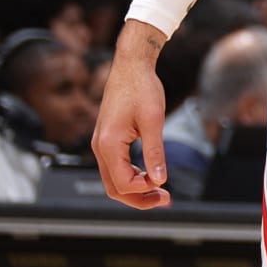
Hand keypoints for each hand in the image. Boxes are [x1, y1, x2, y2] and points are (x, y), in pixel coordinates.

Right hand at [92, 48, 170, 208]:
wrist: (131, 66)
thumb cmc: (142, 88)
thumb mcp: (154, 120)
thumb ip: (155, 151)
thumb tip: (160, 179)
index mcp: (109, 144)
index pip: (122, 184)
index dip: (144, 191)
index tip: (166, 189)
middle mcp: (100, 147)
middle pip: (114, 187)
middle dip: (139, 197)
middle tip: (165, 200)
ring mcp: (101, 144)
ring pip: (113, 179)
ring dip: (135, 188)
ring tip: (160, 191)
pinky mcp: (107, 139)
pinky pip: (115, 167)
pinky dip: (131, 176)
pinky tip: (149, 175)